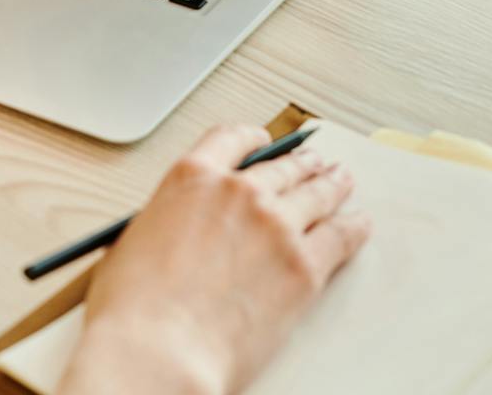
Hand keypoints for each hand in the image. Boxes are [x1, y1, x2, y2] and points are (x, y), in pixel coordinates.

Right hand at [58, 126, 370, 394]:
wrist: (158, 353)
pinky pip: (341, 236)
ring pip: (317, 193)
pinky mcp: (303, 266)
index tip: (264, 142)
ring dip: (332, 185)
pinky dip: (353, 227)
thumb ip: (170, 220)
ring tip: (341, 182)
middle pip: (282, 166)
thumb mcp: (136, 240)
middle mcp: (238, 191)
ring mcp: (276, 226)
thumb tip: (183, 227)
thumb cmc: (134, 311)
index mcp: (192, 178)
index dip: (254, 139)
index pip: (232, 139)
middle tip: (314, 164)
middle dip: (301, 163)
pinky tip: (357, 225)